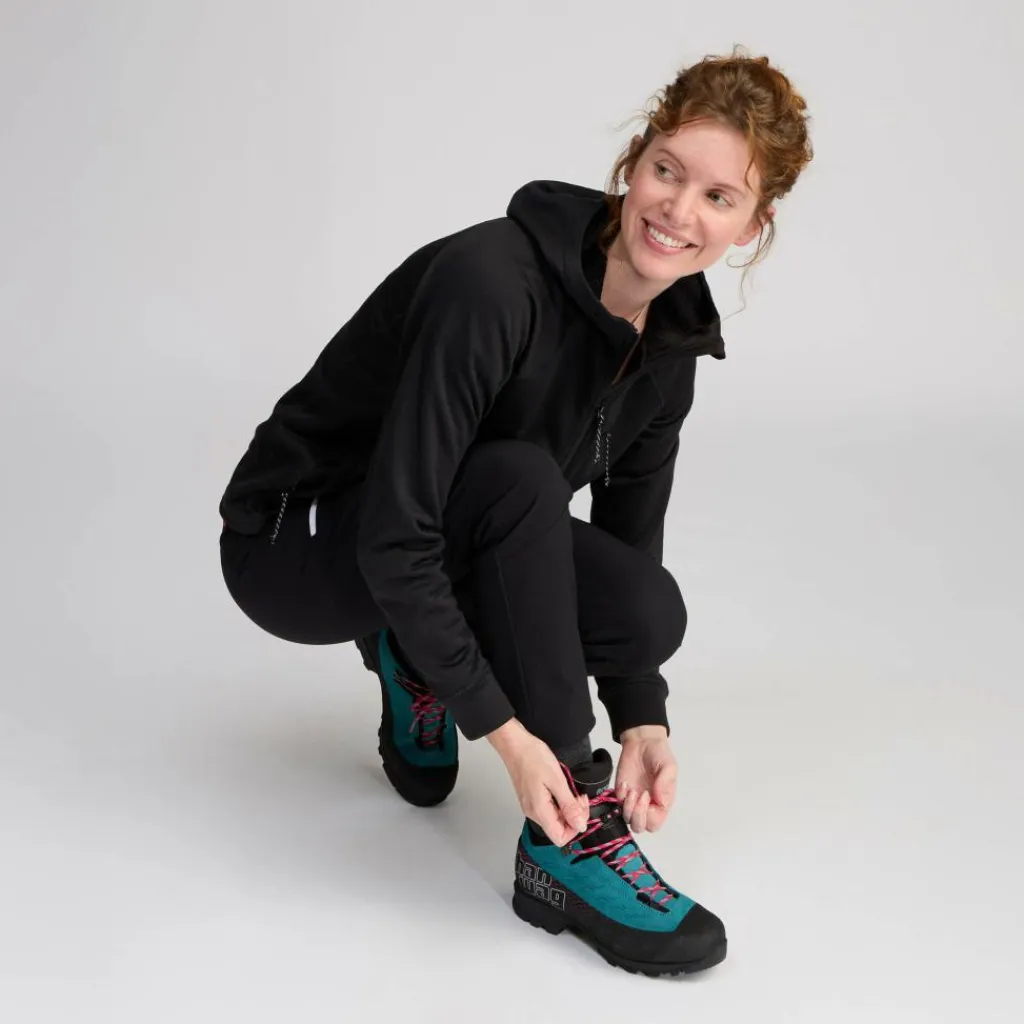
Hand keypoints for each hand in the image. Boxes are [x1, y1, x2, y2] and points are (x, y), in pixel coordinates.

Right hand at [488, 719, 589, 845]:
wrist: (515, 744)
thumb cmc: (533, 757)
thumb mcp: (557, 780)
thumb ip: (569, 806)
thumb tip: (580, 826)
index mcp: (539, 811)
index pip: (560, 838)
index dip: (575, 827)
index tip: (581, 808)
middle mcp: (533, 813)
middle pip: (559, 829)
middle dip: (574, 815)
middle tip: (579, 796)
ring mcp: (531, 806)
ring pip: (555, 818)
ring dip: (568, 807)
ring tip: (570, 790)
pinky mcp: (531, 798)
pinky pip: (549, 808)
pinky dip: (560, 801)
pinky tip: (561, 788)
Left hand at [615, 725, 676, 833]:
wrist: (642, 741)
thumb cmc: (659, 754)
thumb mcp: (669, 766)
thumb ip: (665, 784)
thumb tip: (660, 801)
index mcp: (662, 803)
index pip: (655, 823)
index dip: (650, 816)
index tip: (648, 796)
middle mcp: (647, 805)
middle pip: (640, 827)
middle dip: (637, 816)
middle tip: (638, 796)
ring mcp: (632, 800)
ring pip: (627, 819)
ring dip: (628, 808)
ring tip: (632, 790)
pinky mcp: (621, 792)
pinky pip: (617, 804)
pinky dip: (620, 797)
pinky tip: (625, 783)